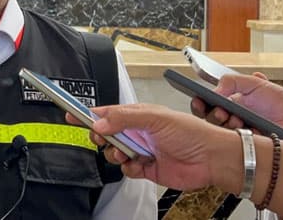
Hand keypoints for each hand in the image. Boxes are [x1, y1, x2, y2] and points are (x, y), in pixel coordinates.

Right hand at [67, 104, 233, 190]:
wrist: (211, 158)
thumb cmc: (191, 131)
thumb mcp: (155, 118)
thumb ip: (125, 119)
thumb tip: (100, 122)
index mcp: (138, 114)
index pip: (107, 113)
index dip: (89, 114)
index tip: (71, 114)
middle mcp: (138, 131)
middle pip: (107, 134)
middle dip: (101, 137)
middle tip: (102, 138)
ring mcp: (142, 150)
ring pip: (115, 153)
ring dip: (115, 154)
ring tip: (125, 153)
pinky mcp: (147, 168)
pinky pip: (127, 169)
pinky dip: (129, 169)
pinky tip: (139, 165)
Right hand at [190, 72, 282, 139]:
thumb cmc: (281, 103)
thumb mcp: (255, 83)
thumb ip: (232, 81)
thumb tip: (215, 89)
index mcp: (231, 102)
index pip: (208, 103)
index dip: (201, 102)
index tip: (199, 100)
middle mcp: (232, 118)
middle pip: (209, 118)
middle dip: (211, 113)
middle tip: (220, 111)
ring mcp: (238, 133)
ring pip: (219, 130)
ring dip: (225, 124)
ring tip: (236, 119)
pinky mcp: (245, 146)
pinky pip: (232, 143)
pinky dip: (236, 135)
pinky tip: (244, 129)